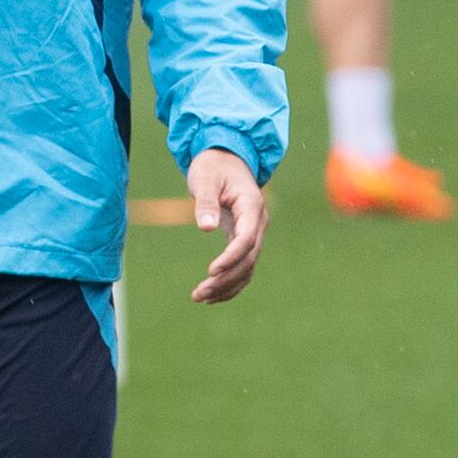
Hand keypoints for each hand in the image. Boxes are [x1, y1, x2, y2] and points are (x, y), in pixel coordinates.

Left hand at [187, 147, 266, 302]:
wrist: (225, 160)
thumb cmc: (213, 167)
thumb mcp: (206, 179)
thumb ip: (206, 202)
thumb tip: (205, 227)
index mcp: (251, 206)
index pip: (246, 239)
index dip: (230, 258)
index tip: (211, 272)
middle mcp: (257, 223)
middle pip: (248, 259)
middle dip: (225, 279)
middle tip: (199, 293)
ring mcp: (254, 232)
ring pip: (247, 267)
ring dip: (226, 286)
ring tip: (200, 297)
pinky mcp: (244, 239)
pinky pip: (242, 266)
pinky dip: (230, 283)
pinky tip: (211, 295)